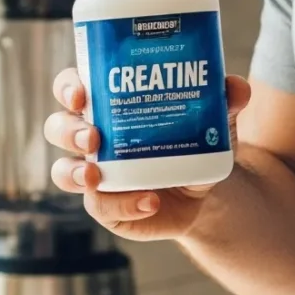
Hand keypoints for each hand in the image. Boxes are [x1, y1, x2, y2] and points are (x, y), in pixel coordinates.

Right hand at [44, 67, 251, 240]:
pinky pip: (100, 207)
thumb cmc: (197, 139)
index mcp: (107, 104)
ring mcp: (94, 174)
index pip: (73, 88)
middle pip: (57, 127)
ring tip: (96, 175)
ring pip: (63, 171)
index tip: (82, 93)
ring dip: (74, 172)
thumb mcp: (214, 119)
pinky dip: (123, 204)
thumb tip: (237, 87)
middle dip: (68, 130)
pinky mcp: (105, 205)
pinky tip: (150, 201)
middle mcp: (92, 137)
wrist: (206, 190)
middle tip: (93, 135)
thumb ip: (224, 100)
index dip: (68, 87)